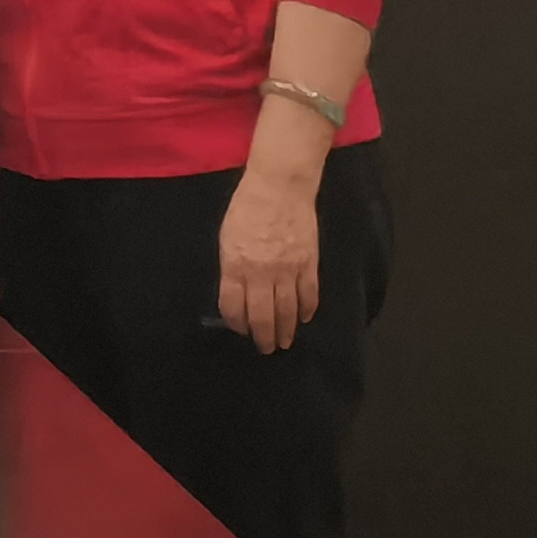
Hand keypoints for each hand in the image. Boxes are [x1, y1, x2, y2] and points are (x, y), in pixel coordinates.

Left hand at [215, 163, 322, 354]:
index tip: (241, 330)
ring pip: (288, 311)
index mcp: (235, 265)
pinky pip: (309, 295)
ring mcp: (288, 270)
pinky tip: (304, 318)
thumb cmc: (246, 208)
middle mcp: (261, 273)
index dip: (237, 323)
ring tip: (285, 342)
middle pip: (262, 315)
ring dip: (286, 330)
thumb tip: (237, 291)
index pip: (233, 305)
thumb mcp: (227, 237)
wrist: (279, 188)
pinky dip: (307, 310)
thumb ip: (232, 266)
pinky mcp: (309, 264)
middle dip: (264, 336)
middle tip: (266, 349)